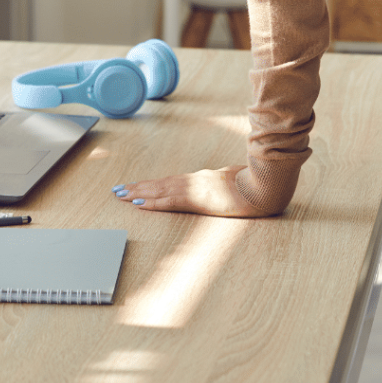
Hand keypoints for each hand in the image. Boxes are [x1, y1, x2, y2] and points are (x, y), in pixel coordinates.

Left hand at [111, 165, 266, 216]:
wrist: (263, 187)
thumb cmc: (254, 184)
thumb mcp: (238, 181)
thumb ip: (229, 180)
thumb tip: (229, 178)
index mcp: (203, 179)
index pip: (172, 181)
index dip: (153, 184)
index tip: (137, 186)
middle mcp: (195, 181)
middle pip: (161, 183)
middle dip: (138, 187)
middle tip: (118, 190)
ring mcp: (195, 189)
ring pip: (160, 190)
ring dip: (139, 193)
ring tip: (121, 195)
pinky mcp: (197, 199)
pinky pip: (170, 201)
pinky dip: (153, 202)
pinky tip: (140, 204)